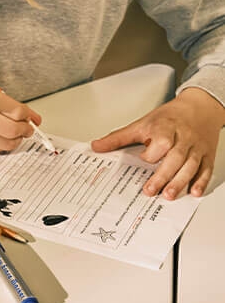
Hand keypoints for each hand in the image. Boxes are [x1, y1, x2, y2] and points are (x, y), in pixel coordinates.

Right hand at [0, 86, 41, 154]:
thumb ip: (8, 103)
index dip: (29, 116)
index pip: (17, 111)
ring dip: (15, 140)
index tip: (32, 119)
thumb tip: (32, 117)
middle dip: (26, 130)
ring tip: (12, 135)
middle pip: (15, 129)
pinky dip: (2, 146)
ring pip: (8, 143)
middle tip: (26, 130)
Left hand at [90, 88, 223, 198]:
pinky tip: (194, 192)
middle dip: (163, 175)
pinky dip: (201, 181)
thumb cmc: (169, 117)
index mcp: (166, 128)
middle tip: (150, 190)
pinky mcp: (207, 154)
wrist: (200, 106)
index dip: (152, 153)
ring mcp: (197, 147)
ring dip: (180, 182)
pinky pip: (206, 169)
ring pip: (191, 165)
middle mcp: (184, 138)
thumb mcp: (142, 123)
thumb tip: (96, 147)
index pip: (162, 142)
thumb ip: (119, 138)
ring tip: (168, 195)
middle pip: (176, 157)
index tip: (142, 159)